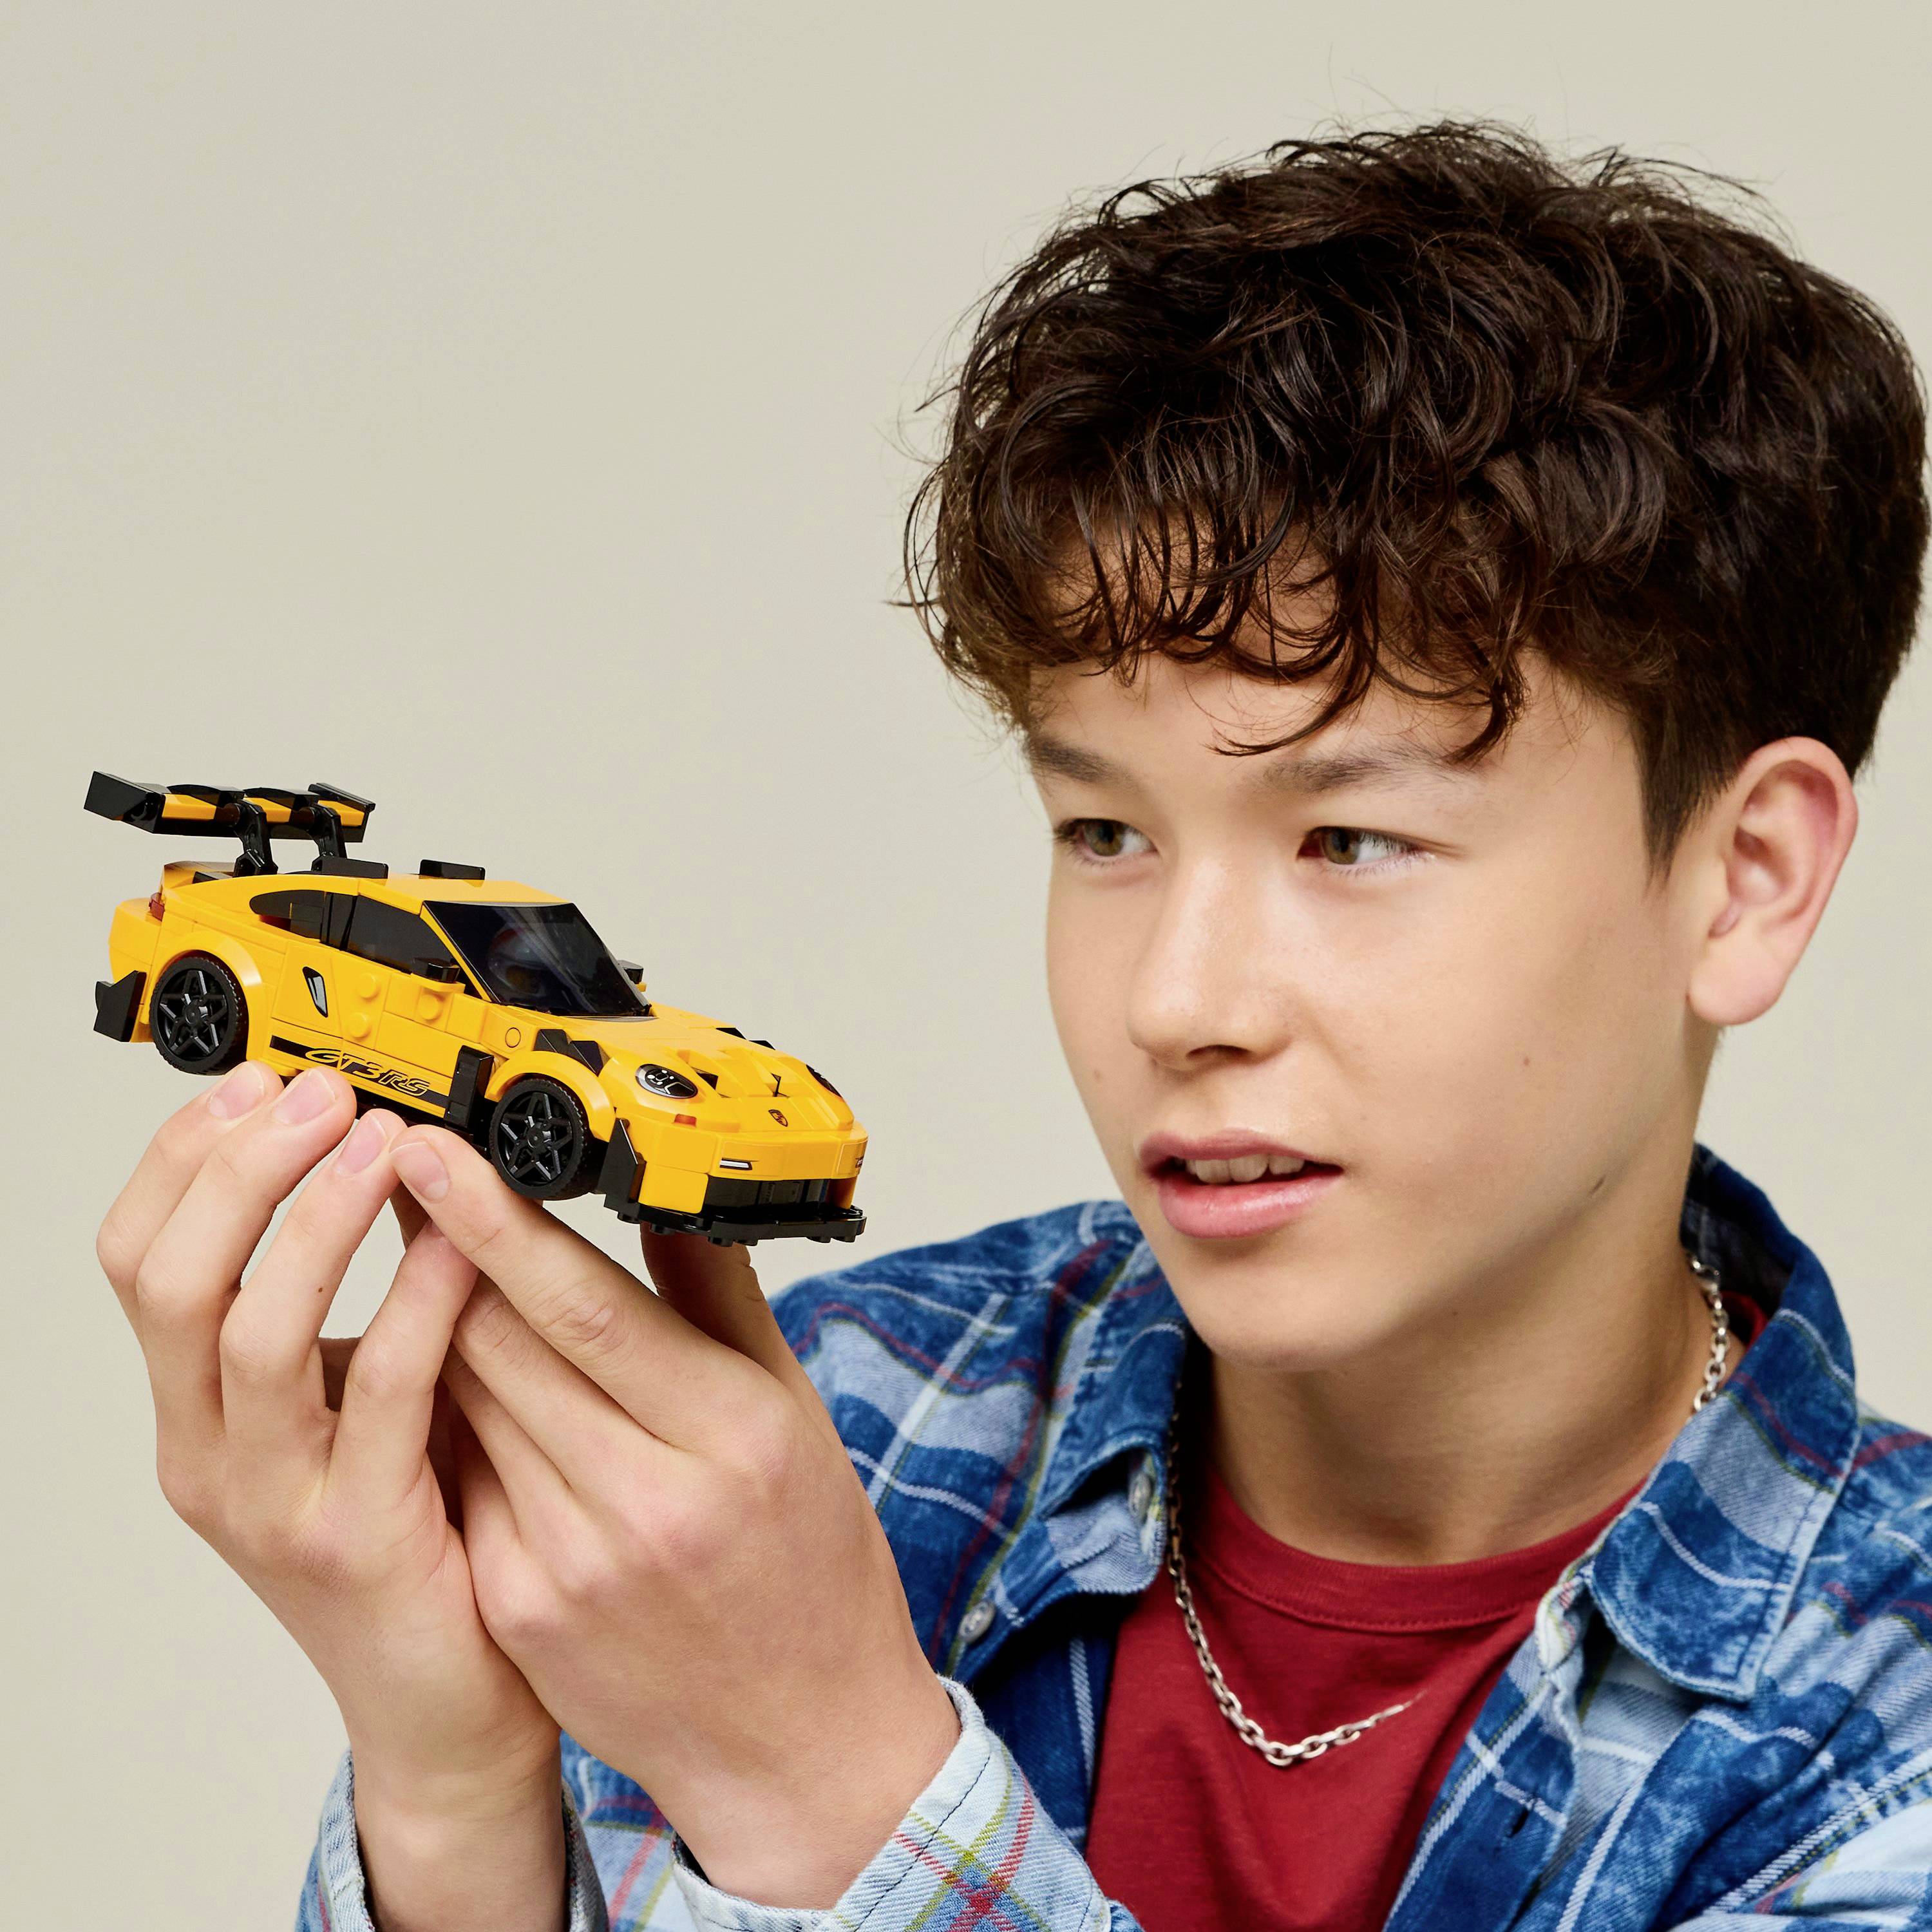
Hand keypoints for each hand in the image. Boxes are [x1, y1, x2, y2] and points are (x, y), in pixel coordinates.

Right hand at [96, 1064, 566, 1931]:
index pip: (138, 1261)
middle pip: (169, 1283)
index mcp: (197, 1412)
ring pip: (252, 1334)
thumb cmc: (414, 1533)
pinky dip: (415, 1303)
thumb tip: (382, 1157)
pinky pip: (379, 1395)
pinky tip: (458, 1244)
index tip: (257, 1078)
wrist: (448, 1702)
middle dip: (238, 1169)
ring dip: (317, 1220)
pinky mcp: (358, 1536)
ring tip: (384, 1143)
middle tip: (320, 1093)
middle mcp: (210, 1454)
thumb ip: (342, 1311)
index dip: (185, 1159)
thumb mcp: (346, 1408)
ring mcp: (274, 1501)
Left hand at [386, 1123, 962, 1909]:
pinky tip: (467, 1394)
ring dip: (441, 1330)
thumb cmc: (807, 1563)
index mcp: (730, 1435)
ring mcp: (568, 1566)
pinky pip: (458, 1478)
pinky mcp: (516, 1609)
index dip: (496, 1224)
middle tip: (423, 1185)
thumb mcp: (792, 1414)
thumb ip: (719, 1298)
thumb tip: (662, 1190)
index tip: (437, 1152)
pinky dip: (453, 1421)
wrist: (795, 1740)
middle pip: (499, 1345)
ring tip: (441, 1278)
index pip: (585, 1306)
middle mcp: (644, 1503)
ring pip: (461, 1404)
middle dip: (450, 1255)